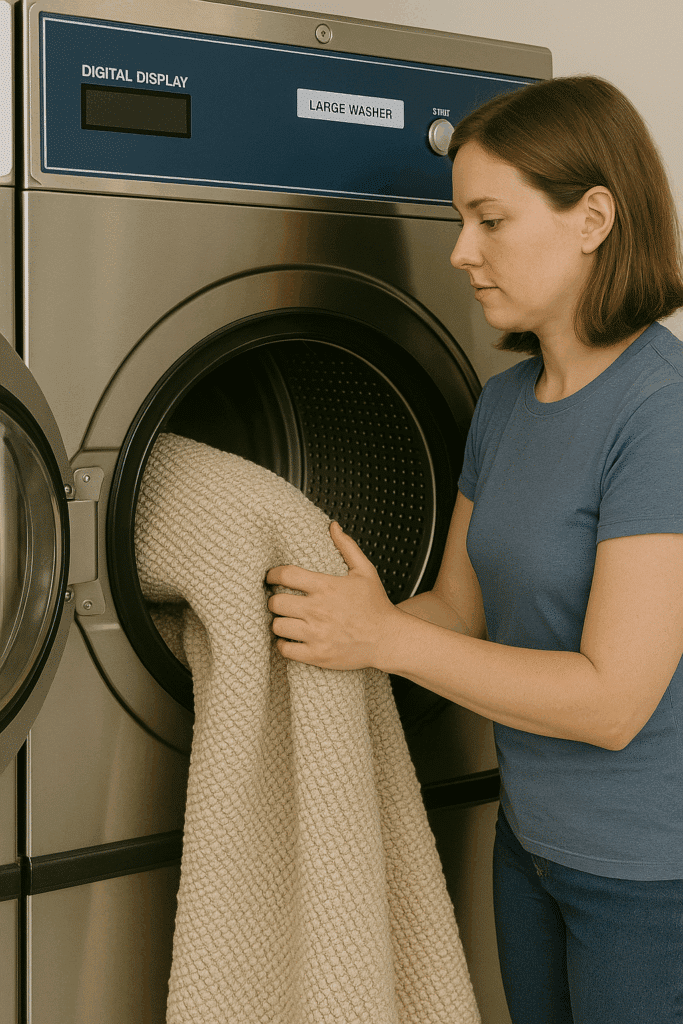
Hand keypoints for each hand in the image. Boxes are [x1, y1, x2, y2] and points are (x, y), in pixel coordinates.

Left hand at [265, 522, 400, 670]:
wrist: (388, 639)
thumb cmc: (376, 605)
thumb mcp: (365, 571)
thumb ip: (347, 547)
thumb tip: (332, 526)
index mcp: (325, 587)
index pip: (285, 575)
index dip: (272, 575)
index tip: (271, 578)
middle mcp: (317, 610)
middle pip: (275, 603)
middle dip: (274, 601)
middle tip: (279, 602)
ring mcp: (316, 634)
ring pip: (277, 626)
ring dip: (279, 623)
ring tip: (287, 620)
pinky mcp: (316, 654)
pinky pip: (285, 650)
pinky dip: (283, 645)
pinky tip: (291, 640)